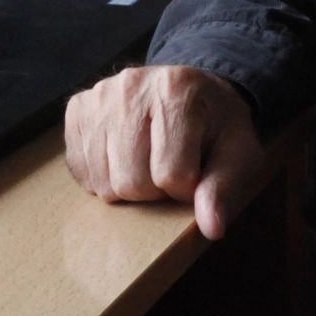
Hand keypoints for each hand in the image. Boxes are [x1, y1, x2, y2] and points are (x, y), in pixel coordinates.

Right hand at [63, 64, 264, 240]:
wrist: (192, 90)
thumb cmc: (216, 125)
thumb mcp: (237, 152)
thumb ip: (224, 188)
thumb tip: (211, 229)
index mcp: (177, 90)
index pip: (171, 175)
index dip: (186, 189)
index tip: (195, 174)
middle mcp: (131, 86)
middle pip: (132, 182)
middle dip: (155, 190)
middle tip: (170, 169)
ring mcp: (99, 96)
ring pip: (104, 183)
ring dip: (128, 186)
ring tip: (148, 162)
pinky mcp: (78, 109)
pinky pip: (81, 172)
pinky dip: (102, 177)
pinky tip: (123, 157)